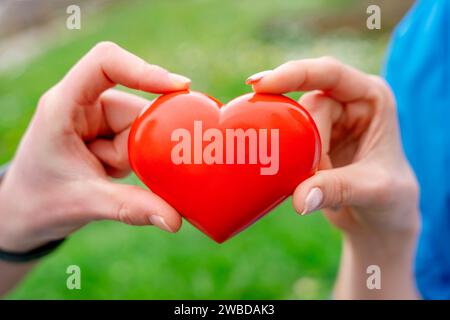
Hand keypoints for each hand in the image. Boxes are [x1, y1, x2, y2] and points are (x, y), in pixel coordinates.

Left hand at [0, 42, 189, 251]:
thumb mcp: (86, 202)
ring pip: (141, 128)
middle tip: (130, 172)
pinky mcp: (108, 133)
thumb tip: (174, 219)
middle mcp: (83, 104)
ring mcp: (97, 118)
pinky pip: (139, 139)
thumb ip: (131, 207)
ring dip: (134, 159)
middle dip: (140, 145)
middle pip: (134, 108)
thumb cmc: (41, 202)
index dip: (142, 69)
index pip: (104, 64)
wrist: (25, 213)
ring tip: (106, 178)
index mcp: (64, 105)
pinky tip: (112, 175)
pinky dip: (136, 161)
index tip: (178, 87)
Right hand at [247, 57, 419, 297]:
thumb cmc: (389, 199)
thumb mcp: (372, 191)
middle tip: (311, 173)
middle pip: (308, 105)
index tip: (262, 85)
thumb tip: (300, 198)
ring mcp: (327, 121)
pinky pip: (287, 140)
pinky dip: (284, 157)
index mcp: (371, 97)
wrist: (379, 218)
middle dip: (303, 139)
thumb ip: (337, 189)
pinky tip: (286, 173)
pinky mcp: (310, 139)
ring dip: (296, 153)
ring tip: (311, 180)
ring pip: (293, 124)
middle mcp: (347, 102)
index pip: (330, 74)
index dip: (294, 73)